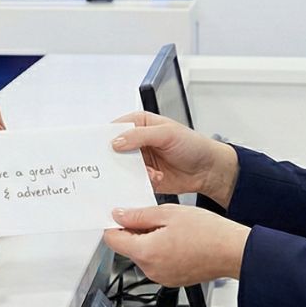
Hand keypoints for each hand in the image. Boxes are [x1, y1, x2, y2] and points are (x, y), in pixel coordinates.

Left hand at [103, 202, 249, 285]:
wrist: (232, 251)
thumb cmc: (207, 232)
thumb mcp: (168, 213)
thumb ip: (139, 215)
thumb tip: (119, 215)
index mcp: (146, 252)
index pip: (112, 240)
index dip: (114, 224)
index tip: (121, 215)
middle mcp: (150, 270)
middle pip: (128, 247)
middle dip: (135, 231)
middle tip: (155, 217)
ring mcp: (162, 277)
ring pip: (143, 254)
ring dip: (149, 240)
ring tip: (170, 228)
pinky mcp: (172, 280)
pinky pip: (157, 263)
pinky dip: (160, 250)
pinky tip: (177, 240)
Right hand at [110, 112, 238, 205]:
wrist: (208, 170)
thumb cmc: (192, 144)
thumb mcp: (167, 133)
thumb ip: (140, 135)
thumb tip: (116, 141)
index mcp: (139, 123)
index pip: (115, 128)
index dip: (104, 137)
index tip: (97, 147)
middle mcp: (136, 142)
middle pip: (114, 150)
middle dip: (113, 158)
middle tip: (113, 165)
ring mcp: (139, 161)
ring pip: (121, 168)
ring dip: (129, 172)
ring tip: (147, 172)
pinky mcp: (143, 178)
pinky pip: (131, 182)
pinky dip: (138, 183)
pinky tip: (154, 179)